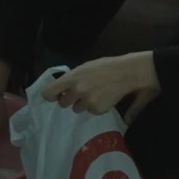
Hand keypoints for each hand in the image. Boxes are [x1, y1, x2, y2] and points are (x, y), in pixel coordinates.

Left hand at [42, 52, 160, 123]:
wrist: (129, 72)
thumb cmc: (107, 66)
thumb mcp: (86, 68)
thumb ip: (72, 79)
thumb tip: (62, 90)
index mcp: (72, 78)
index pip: (49, 92)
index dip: (51, 95)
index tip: (55, 95)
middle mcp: (77, 91)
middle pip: (62, 103)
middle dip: (69, 99)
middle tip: (80, 93)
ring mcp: (87, 102)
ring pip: (77, 108)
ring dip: (83, 104)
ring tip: (95, 94)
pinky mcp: (98, 110)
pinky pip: (91, 111)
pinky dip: (96, 107)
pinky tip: (104, 98)